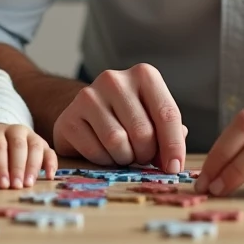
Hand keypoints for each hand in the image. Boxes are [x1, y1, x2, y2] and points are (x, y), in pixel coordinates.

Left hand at [0, 124, 57, 189]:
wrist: (0, 138)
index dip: (1, 166)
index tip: (3, 184)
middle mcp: (16, 130)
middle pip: (19, 146)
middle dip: (18, 167)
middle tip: (16, 186)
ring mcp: (31, 136)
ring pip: (35, 147)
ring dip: (33, 167)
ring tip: (28, 184)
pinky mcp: (43, 145)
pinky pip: (50, 152)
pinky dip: (51, 164)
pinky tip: (49, 176)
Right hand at [51, 63, 187, 173]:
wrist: (85, 114)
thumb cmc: (127, 118)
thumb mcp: (152, 118)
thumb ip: (170, 134)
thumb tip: (174, 160)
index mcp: (143, 75)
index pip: (167, 114)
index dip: (174, 146)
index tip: (174, 168)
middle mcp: (114, 80)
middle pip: (142, 132)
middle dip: (146, 154)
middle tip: (141, 157)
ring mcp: (88, 96)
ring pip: (117, 142)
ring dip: (124, 158)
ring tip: (122, 153)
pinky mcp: (68, 117)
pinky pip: (95, 151)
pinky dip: (104, 161)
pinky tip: (103, 152)